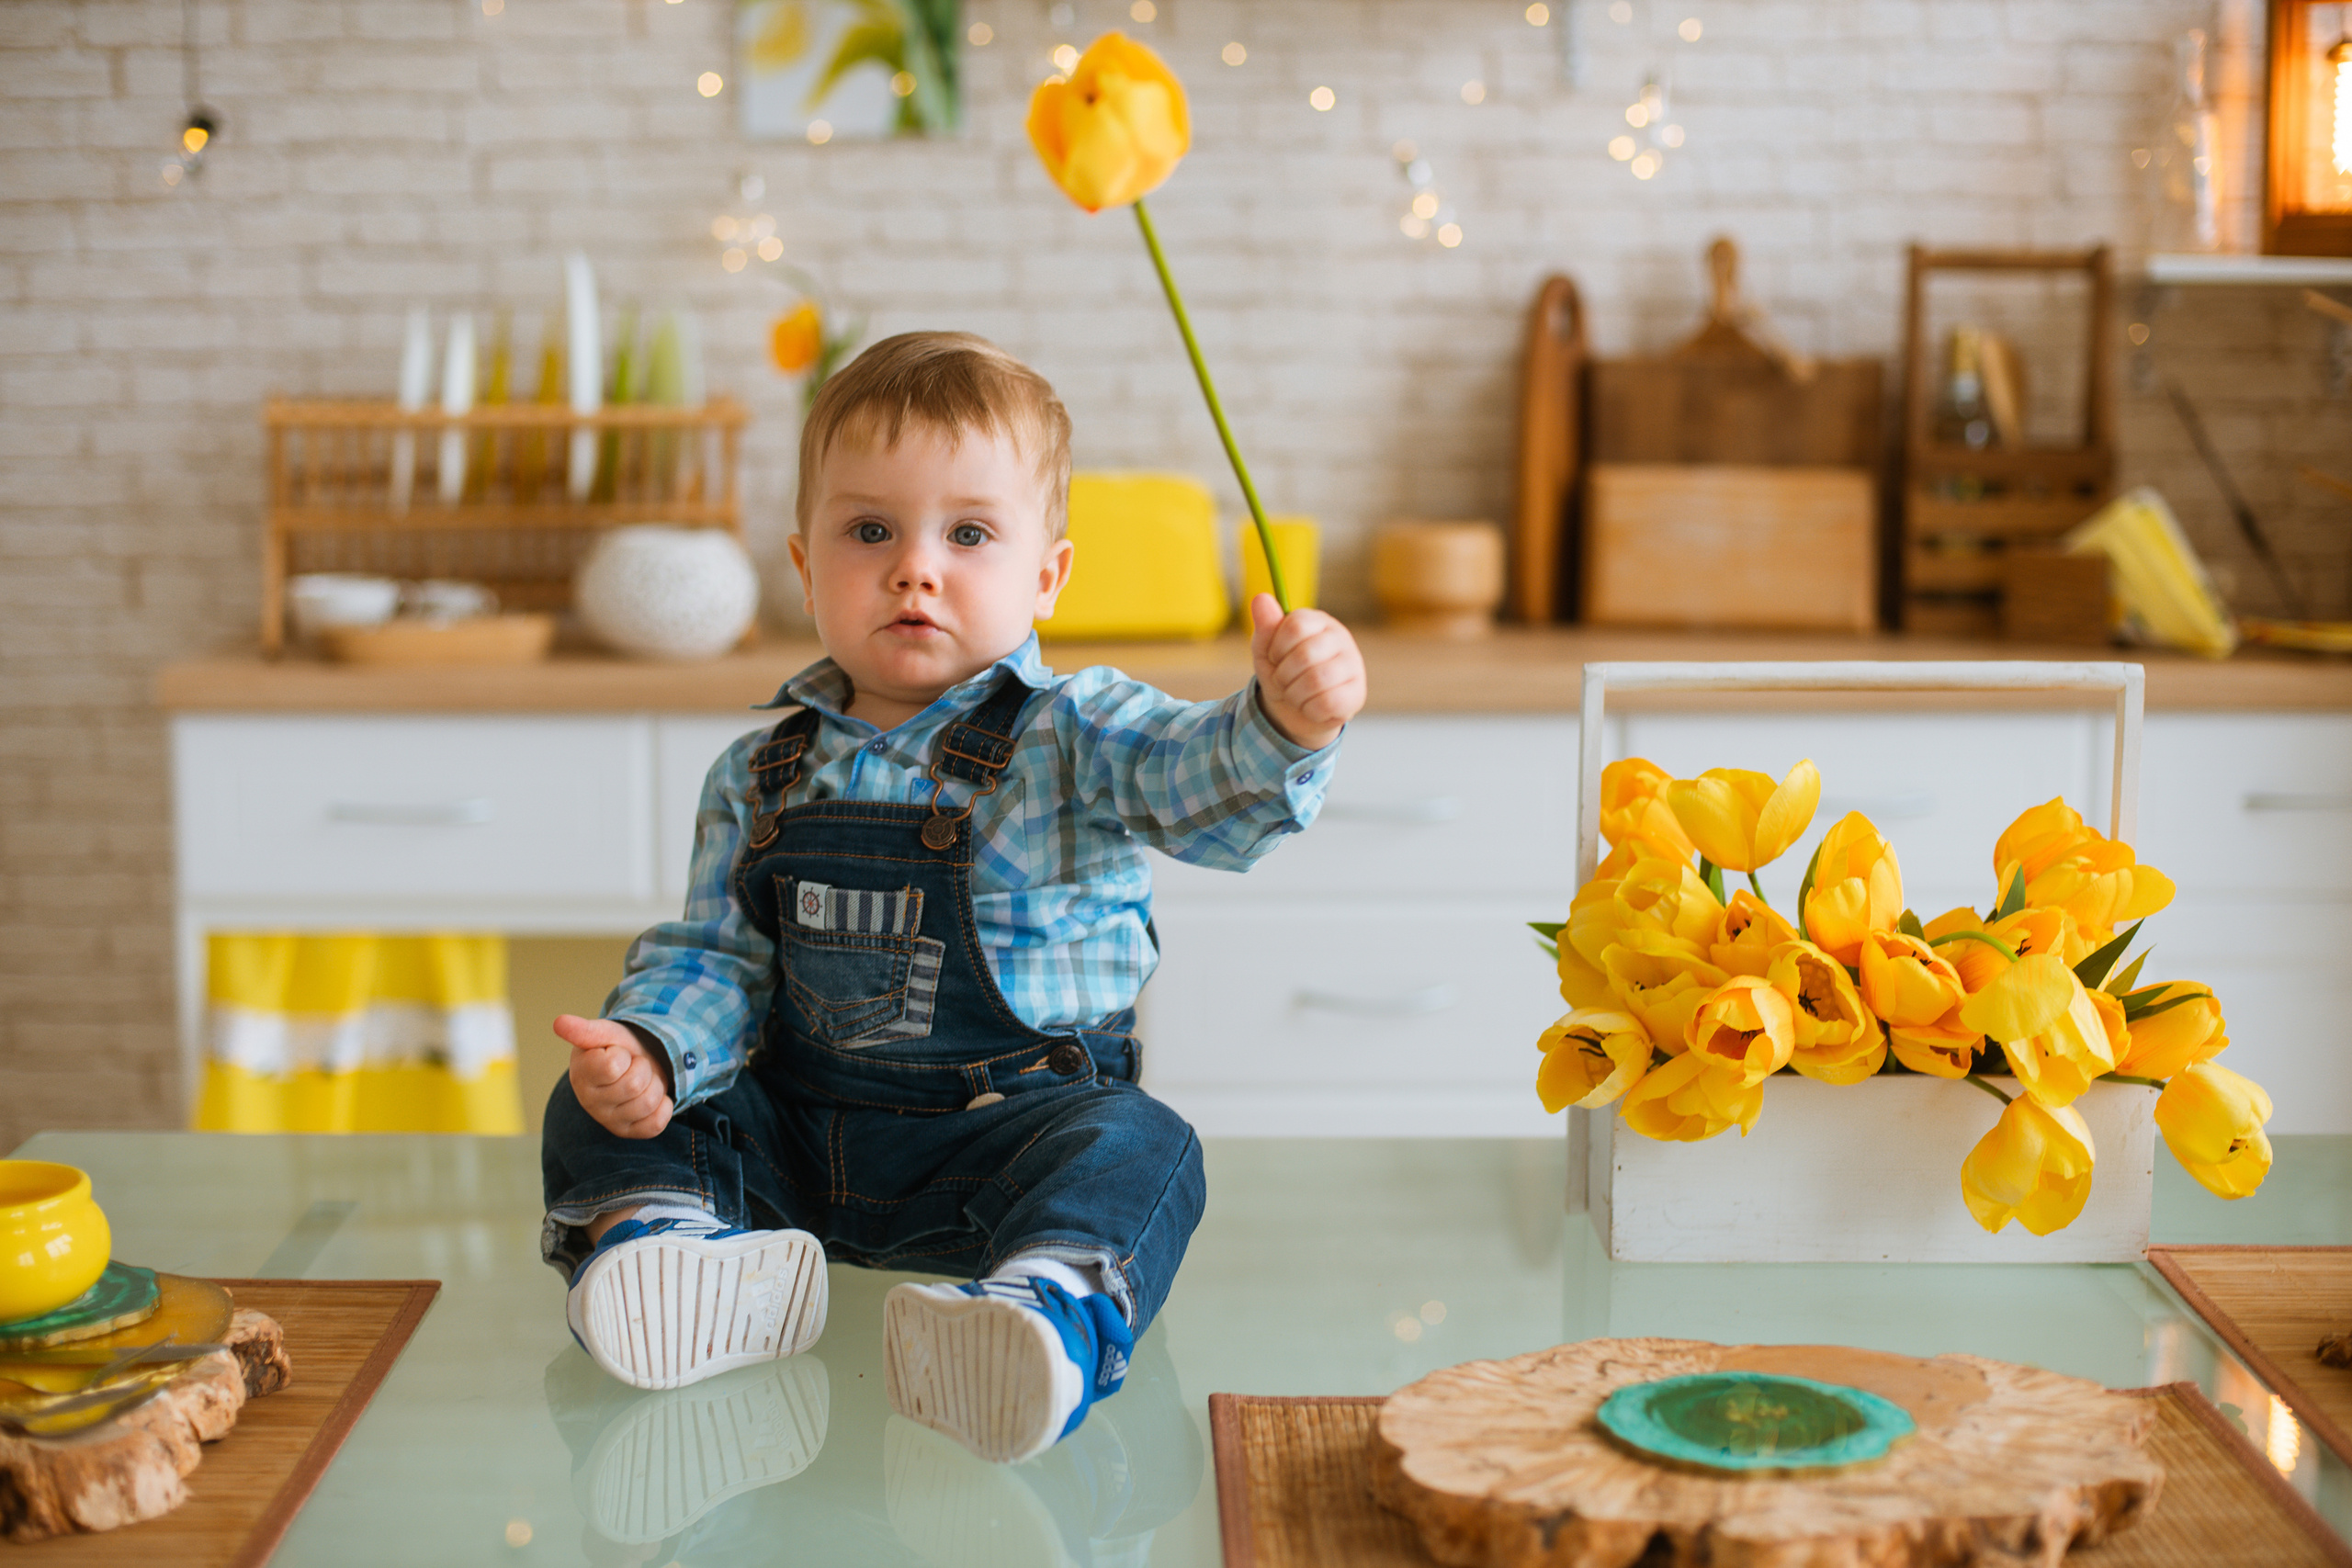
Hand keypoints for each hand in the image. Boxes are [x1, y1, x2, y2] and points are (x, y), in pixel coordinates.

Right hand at [556, 1014, 674, 1139]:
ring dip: (654, 1084)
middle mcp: (589, 1103)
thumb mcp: (604, 1034)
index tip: (617, 1054)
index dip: (623, 1055)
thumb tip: (559, 1022)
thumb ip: (584, 1030)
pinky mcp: (629, 1133)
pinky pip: (657, 1123)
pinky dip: (664, 1106)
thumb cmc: (616, 1047)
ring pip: (648, 1102)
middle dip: (643, 1068)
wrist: (634, 1063)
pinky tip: (651, 1096)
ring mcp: (609, 1121)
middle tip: (633, 1065)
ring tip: (641, 1079)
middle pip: (635, 1085)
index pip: (613, 1066)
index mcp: (580, 1075)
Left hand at [1248, 593, 1365, 751]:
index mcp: (1318, 621)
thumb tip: (1261, 597)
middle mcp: (1341, 638)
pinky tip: (1311, 706)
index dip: (1277, 648)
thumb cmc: (1283, 675)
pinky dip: (1309, 710)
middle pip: (1305, 655)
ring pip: (1316, 681)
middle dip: (1283, 676)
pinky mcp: (1357, 693)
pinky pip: (1327, 703)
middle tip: (1284, 681)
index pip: (1296, 625)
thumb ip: (1266, 626)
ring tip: (1295, 694)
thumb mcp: (1267, 651)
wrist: (1295, 712)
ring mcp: (1353, 665)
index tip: (1275, 658)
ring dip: (1294, 695)